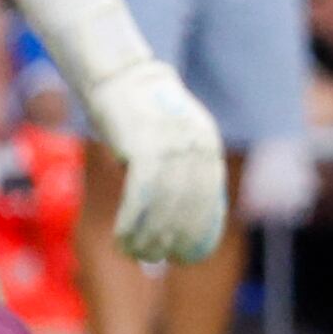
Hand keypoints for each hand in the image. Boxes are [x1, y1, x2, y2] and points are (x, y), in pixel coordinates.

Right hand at [89, 58, 228, 262]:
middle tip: (159, 258)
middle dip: (176, 239)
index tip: (189, 254)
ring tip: (139, 254)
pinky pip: (140, 197)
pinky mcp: (143, 149)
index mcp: (207, 144)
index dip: (201, 231)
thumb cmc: (145, 108)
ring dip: (151, 236)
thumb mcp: (177, 133)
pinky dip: (132, 222)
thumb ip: (185, 164)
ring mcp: (170, 148)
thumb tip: (184, 205)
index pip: (212, 198)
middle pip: (190, 208)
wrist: (121, 75)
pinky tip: (123, 238)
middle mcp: (195, 147)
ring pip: (165, 207)